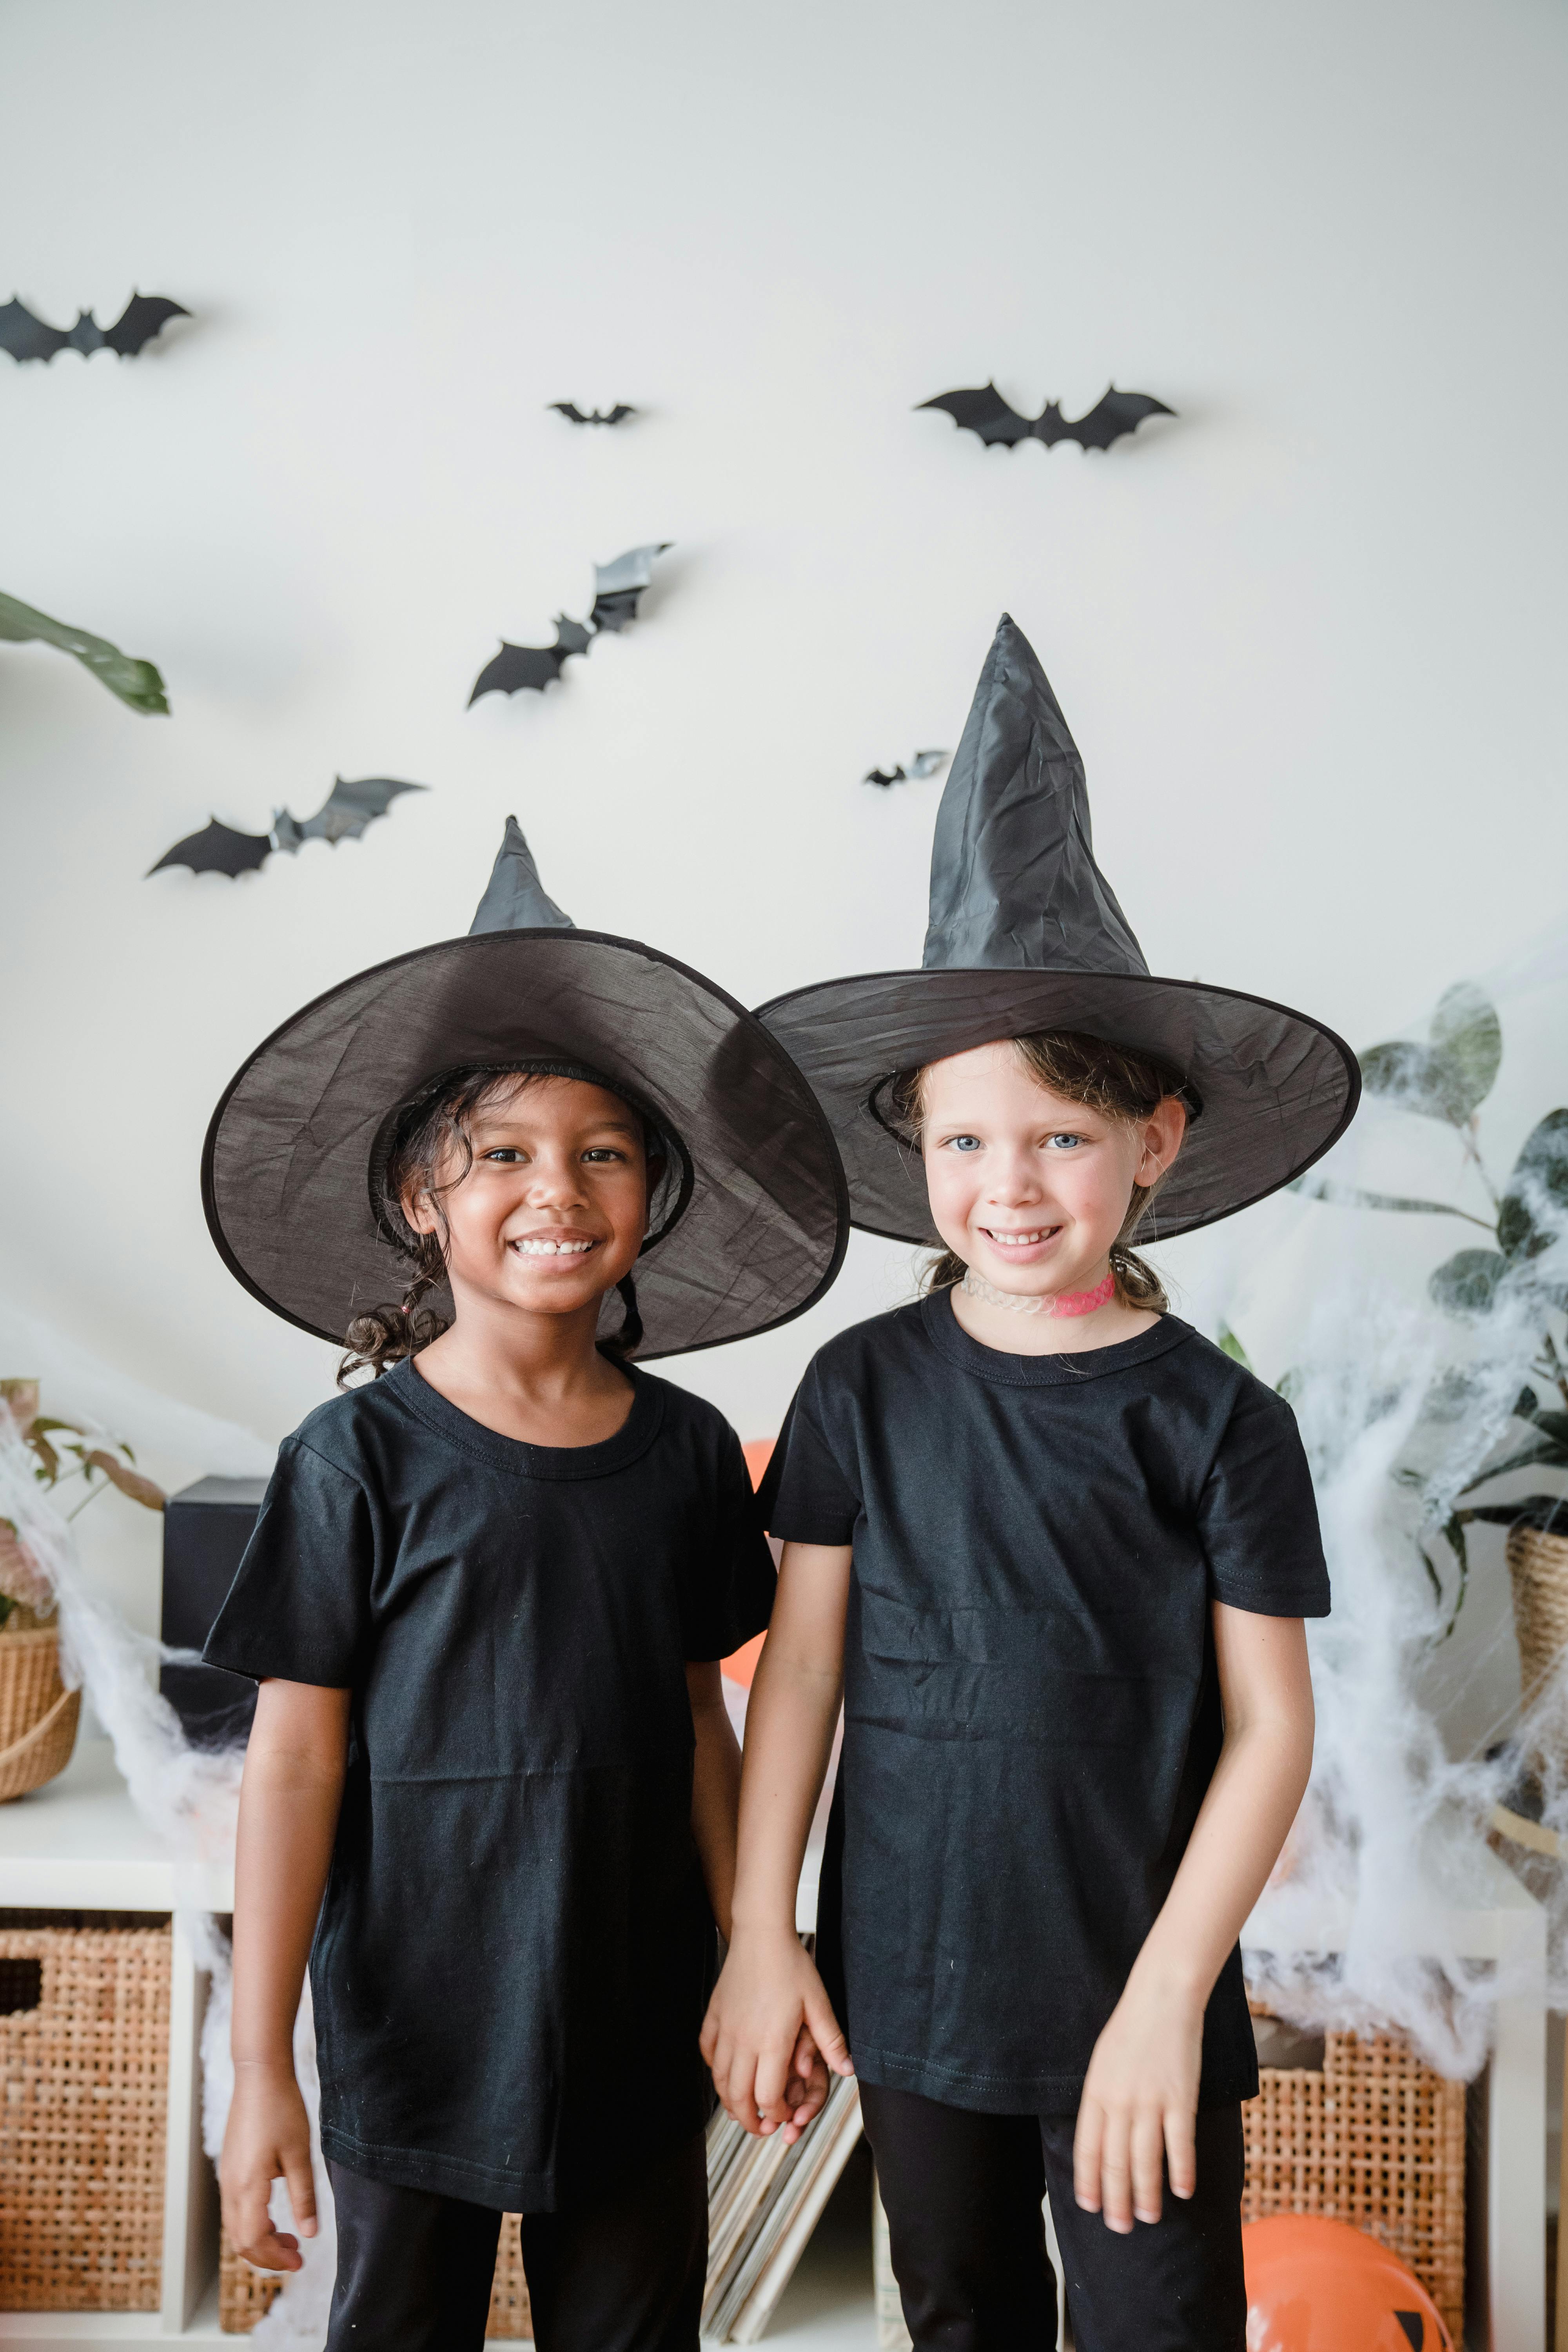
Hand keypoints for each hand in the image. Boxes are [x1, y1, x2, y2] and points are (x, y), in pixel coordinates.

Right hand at [220, 2059, 316, 2271]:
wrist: (259, 2075)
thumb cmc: (281, 2109)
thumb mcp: (300, 2154)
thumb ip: (304, 2197)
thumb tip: (310, 2233)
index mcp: (247, 2186)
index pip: (254, 2241)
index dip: (276, 2258)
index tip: (300, 2260)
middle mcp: (230, 2186)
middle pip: (240, 2240)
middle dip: (267, 2255)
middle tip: (296, 2256)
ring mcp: (226, 2177)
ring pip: (235, 2227)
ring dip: (259, 2240)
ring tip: (288, 2238)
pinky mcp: (229, 2168)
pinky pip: (234, 2209)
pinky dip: (251, 2223)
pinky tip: (273, 2215)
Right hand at [701, 1926, 852, 2143]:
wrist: (761, 1935)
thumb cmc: (791, 1966)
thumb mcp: (818, 2003)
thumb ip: (831, 2041)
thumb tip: (848, 2070)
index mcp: (771, 2042)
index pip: (766, 2097)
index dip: (775, 2115)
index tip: (784, 2116)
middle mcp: (744, 2041)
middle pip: (738, 2098)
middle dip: (750, 2121)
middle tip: (761, 2127)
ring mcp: (725, 2029)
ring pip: (719, 2080)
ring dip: (730, 2102)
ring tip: (743, 2108)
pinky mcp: (714, 2017)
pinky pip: (708, 2053)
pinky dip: (715, 2070)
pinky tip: (726, 2072)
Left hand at [1073, 1978, 1202, 2231]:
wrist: (1161, 1997)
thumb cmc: (1131, 2030)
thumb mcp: (1102, 2064)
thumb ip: (1100, 2102)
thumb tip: (1100, 2142)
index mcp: (1095, 2093)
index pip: (1087, 2149)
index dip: (1089, 2182)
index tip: (1091, 2207)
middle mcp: (1119, 2102)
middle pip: (1115, 2162)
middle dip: (1116, 2200)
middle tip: (1120, 2227)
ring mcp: (1150, 2101)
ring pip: (1145, 2161)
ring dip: (1146, 2195)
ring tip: (1148, 2217)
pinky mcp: (1180, 2098)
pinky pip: (1179, 2144)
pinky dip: (1181, 2171)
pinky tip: (1183, 2191)